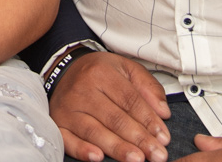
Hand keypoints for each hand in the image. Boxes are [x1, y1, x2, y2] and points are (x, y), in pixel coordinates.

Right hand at [49, 51, 170, 161]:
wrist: (63, 70)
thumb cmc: (99, 73)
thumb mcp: (126, 68)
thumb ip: (148, 86)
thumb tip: (163, 112)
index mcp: (101, 73)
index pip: (129, 100)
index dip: (148, 120)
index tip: (163, 138)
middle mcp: (82, 90)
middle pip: (114, 118)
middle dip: (138, 139)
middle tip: (157, 155)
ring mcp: (68, 108)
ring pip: (94, 131)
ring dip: (117, 147)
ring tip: (136, 159)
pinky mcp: (58, 122)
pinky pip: (68, 139)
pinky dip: (82, 150)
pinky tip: (97, 158)